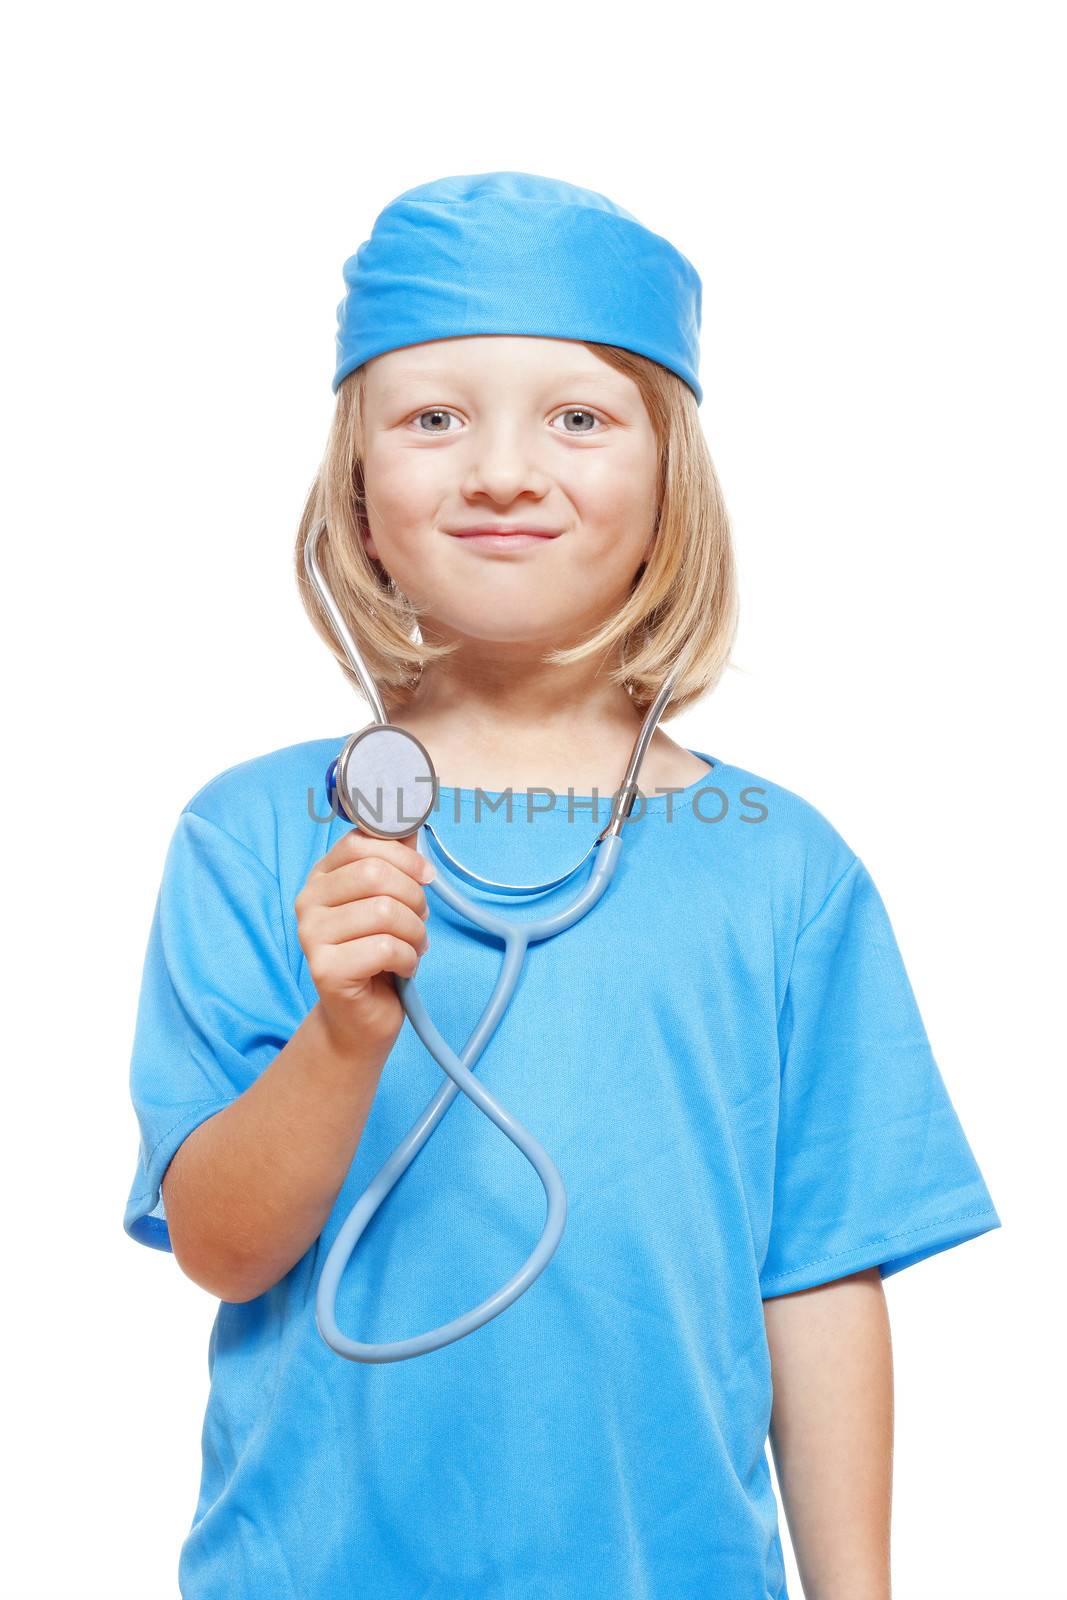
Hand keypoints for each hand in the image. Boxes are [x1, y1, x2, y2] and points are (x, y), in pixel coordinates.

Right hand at [295, 825, 433, 1052]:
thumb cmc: (378, 954)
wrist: (360, 1018)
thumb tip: (409, 818)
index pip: (362, 842)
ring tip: (413, 947)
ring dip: (415, 932)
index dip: (404, 856)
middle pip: (376, 874)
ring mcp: (311, 936)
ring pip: (385, 912)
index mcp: (322, 876)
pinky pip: (385, 948)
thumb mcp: (390, 900)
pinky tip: (402, 967)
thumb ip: (396, 860)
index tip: (425, 876)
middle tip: (420, 919)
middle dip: (414, 897)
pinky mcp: (324, 969)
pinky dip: (408, 958)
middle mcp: (308, 901)